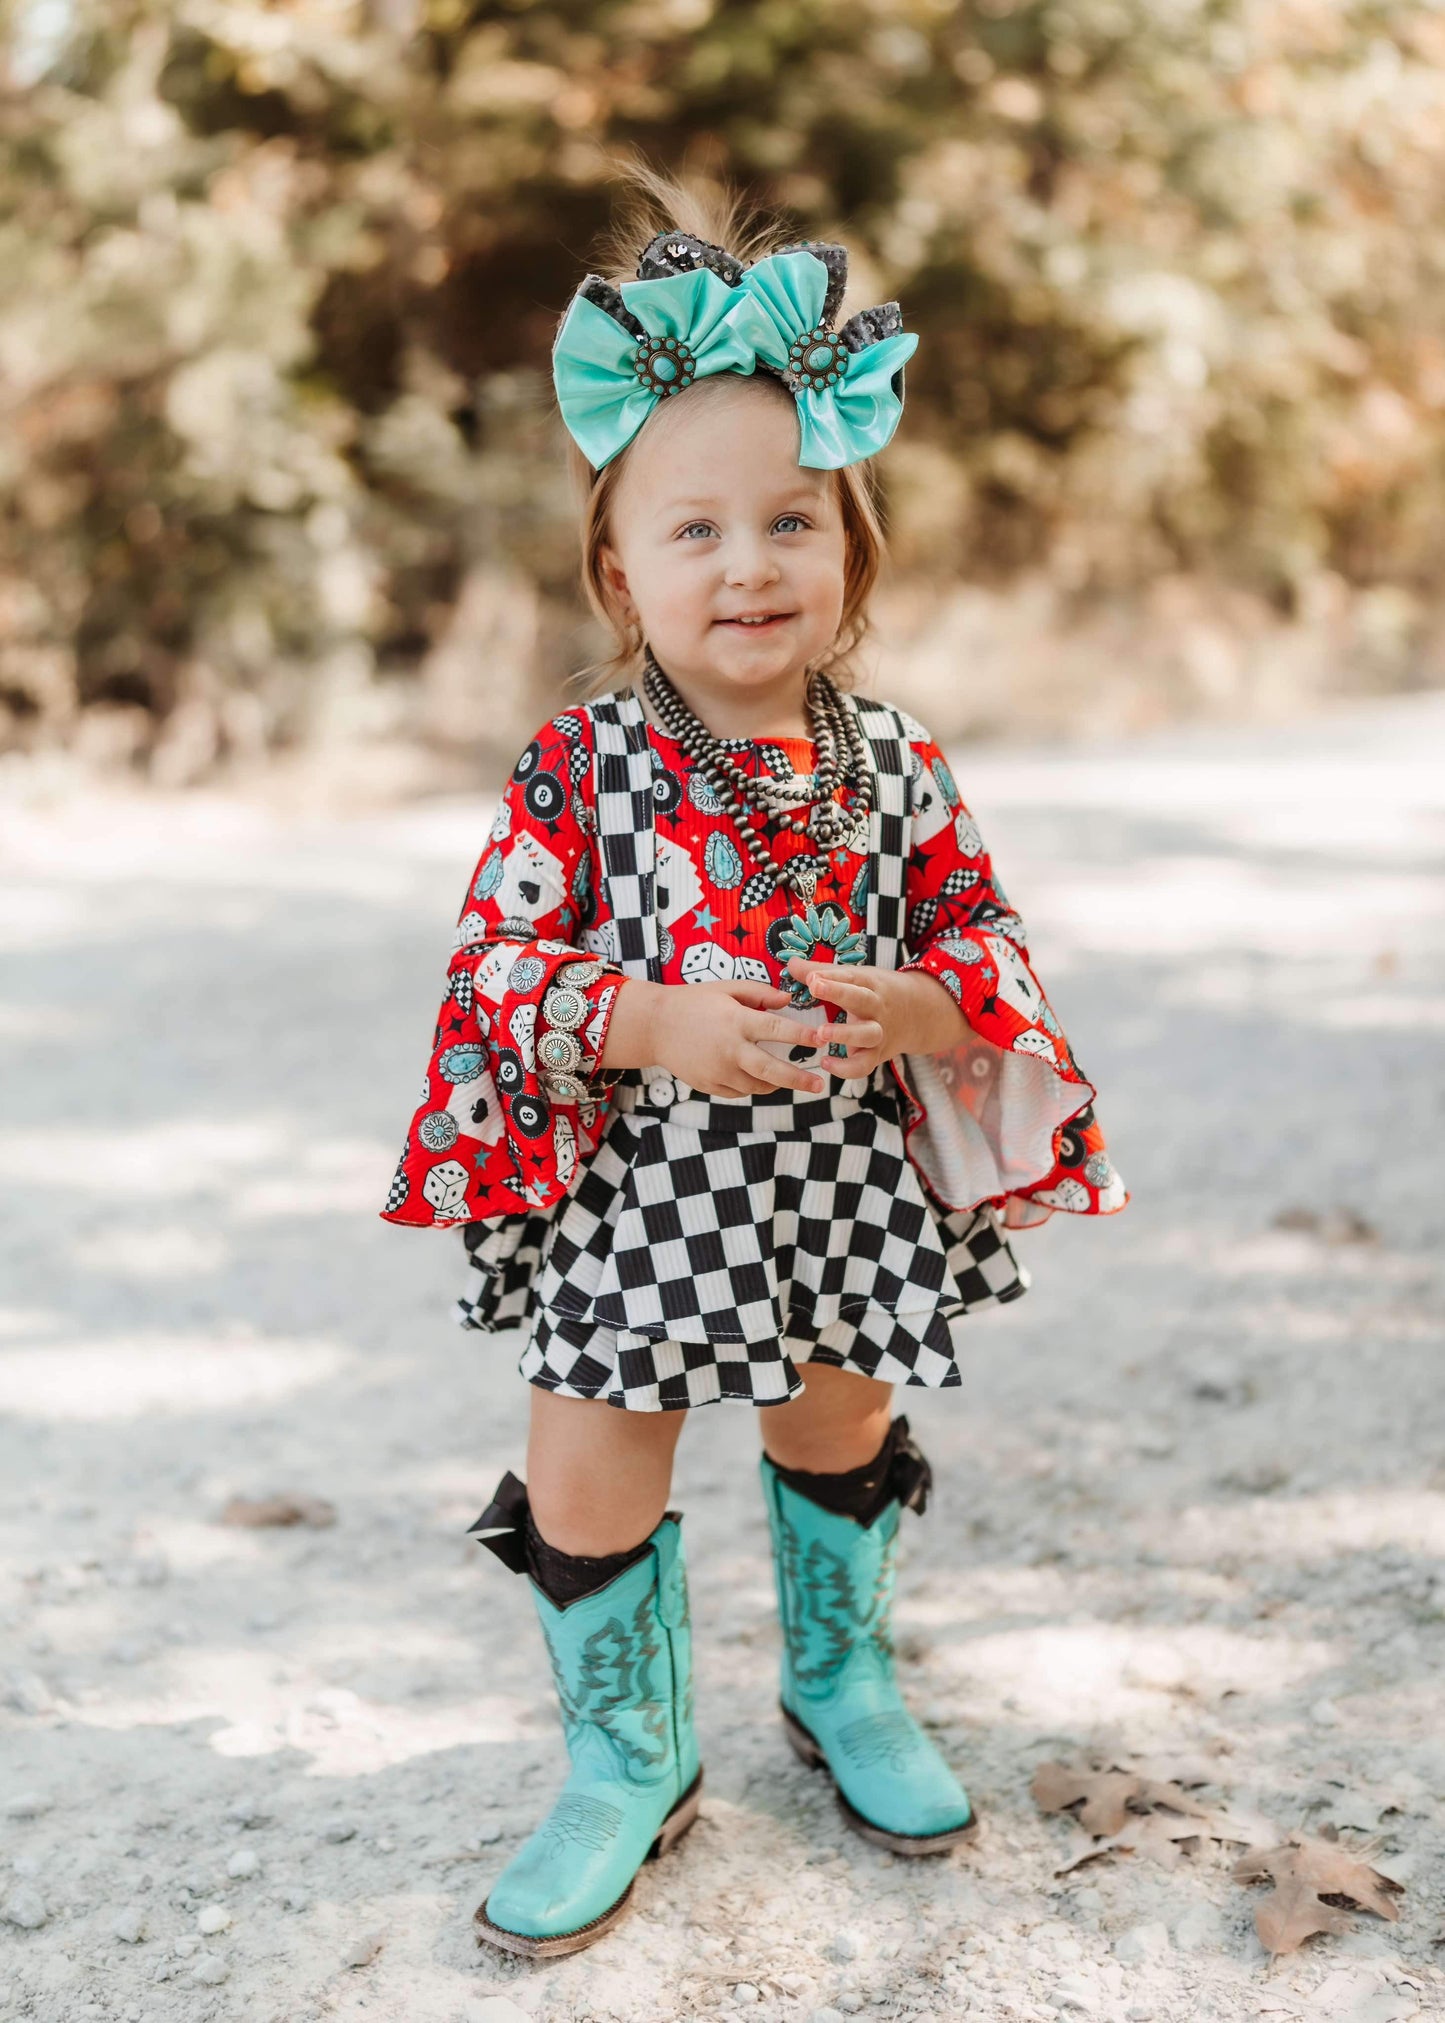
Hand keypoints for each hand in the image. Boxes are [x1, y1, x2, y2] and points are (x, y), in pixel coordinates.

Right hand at [603, 979, 833, 1098]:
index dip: (802, 1036)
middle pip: (771, 1070)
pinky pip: (738, 1091)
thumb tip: (788, 1000)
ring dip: (776, 1084)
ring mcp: (717, 1070)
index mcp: (735, 1021)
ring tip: (790, 1080)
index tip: (823, 1039)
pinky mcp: (708, 1084)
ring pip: (756, 1086)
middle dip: (798, 1079)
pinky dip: (751, 1086)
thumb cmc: (693, 1001)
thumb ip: (759, 993)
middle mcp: (729, 1049)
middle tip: (820, 1085)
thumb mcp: (726, 989)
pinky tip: (758, 1079)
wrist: (654, 1025)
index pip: (777, 1030)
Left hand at [784, 956, 967, 1076]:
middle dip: (839, 992)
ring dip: (845, 1034)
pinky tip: (826, 1063)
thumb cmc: (878, 992)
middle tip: (815, 987)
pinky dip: (846, 1069)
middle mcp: (877, 1007)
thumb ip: (822, 972)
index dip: (831, 975)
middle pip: (862, 998)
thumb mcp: (857, 977)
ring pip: (867, 1034)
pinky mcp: (877, 1054)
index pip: (851, 976)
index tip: (810, 975)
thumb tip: (791, 963)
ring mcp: (879, 1032)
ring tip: (821, 1033)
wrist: (921, 1014)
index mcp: (870, 984)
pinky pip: (864, 1065)